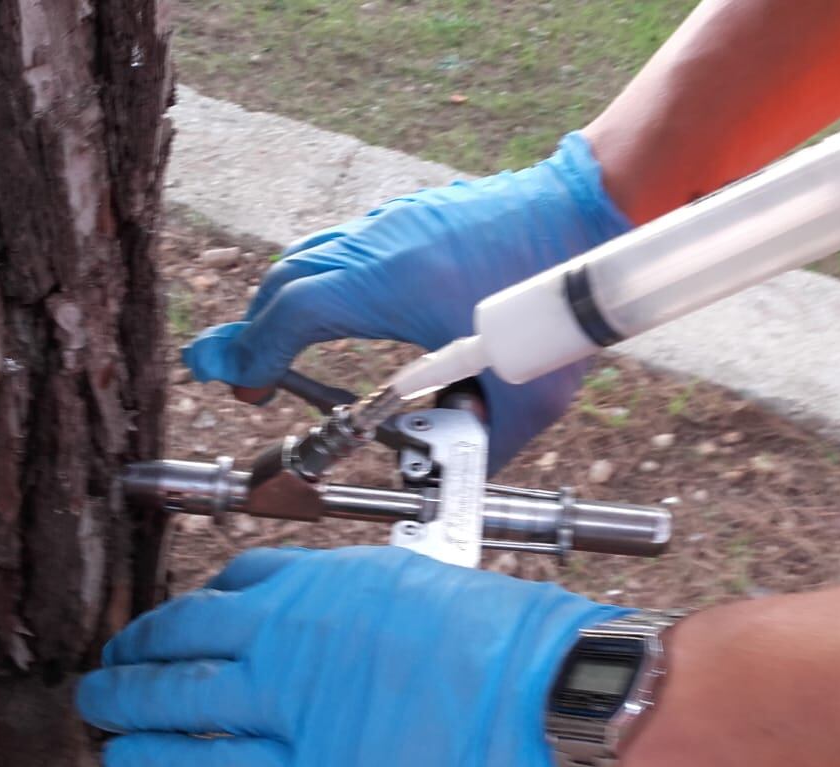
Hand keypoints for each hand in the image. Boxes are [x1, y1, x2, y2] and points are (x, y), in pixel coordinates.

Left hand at [75, 546, 631, 766]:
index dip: (205, 601)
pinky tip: (124, 758)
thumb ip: (383, 614)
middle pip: (192, 628)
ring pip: (179, 693)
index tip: (192, 614)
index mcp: (341, 578)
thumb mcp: (445, 596)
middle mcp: (301, 629)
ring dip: (126, 695)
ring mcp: (294, 702)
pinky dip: (153, 759)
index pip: (245, 577)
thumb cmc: (530, 656)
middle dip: (145, 642)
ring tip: (98, 701)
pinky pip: (205, 766)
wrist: (562, 713)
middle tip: (118, 654)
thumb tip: (358, 638)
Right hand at [181, 134, 631, 471]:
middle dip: (258, 328)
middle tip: (247, 373)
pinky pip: (347, 244)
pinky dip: (324, 277)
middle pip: (288, 280)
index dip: (257, 352)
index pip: (293, 313)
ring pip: (314, 256)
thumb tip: (450, 482)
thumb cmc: (559, 302)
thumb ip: (483, 445)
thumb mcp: (526, 395)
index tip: (247, 386)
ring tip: (280, 343)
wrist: (593, 211)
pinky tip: (340, 307)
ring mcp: (397, 221)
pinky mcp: (415, 212)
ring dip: (288, 300)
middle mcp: (382, 244)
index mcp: (391, 285)